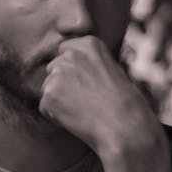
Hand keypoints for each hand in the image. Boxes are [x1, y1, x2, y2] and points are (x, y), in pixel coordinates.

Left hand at [39, 36, 162, 160]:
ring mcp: (58, 74)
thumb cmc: (125, 103)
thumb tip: (71, 70)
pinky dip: (55, 116)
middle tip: (86, 100)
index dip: (75, 71)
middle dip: (63, 84)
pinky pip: (45, 107)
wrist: (125, 127)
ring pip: (48, 88)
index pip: (65, 51)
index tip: (89, 83)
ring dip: (59, 100)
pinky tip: (76, 119)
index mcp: (89, 44)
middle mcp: (71, 54)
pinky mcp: (49, 95)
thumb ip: (89, 64)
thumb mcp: (113, 70)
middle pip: (53, 68)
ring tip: (84, 110)